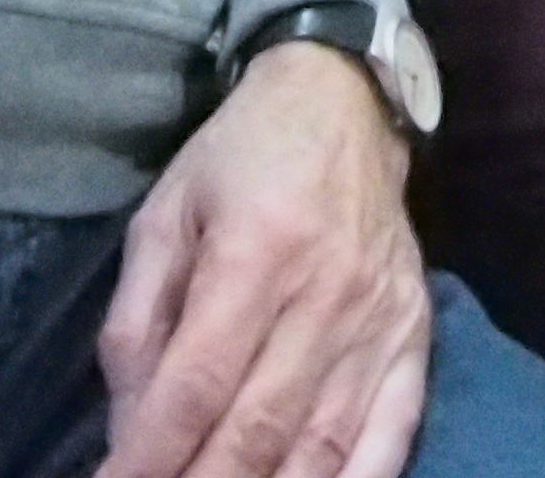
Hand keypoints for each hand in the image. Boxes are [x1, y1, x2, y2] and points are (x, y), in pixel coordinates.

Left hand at [97, 44, 428, 477]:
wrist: (347, 101)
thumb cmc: (241, 156)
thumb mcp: (164, 216)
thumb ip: (138, 322)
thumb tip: (129, 429)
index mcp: (255, 250)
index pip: (196, 384)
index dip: (149, 456)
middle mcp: (325, 293)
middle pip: (257, 428)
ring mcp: (378, 322)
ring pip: (320, 445)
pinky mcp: (415, 336)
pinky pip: (391, 433)